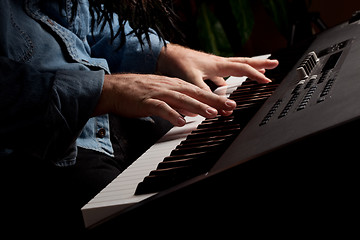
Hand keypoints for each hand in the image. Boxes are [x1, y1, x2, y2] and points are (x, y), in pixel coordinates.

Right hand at [93, 74, 236, 125]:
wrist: (114, 88)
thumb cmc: (138, 93)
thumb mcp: (162, 95)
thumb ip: (178, 102)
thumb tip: (193, 112)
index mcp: (173, 85)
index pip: (198, 91)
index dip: (214, 97)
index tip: (228, 104)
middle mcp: (168, 87)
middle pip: (194, 93)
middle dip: (213, 100)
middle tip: (229, 106)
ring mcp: (157, 93)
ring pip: (181, 99)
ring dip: (197, 106)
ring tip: (211, 113)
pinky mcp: (146, 101)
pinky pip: (161, 108)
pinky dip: (172, 114)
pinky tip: (181, 120)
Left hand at [157, 44, 278, 90]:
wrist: (165, 55)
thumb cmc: (178, 64)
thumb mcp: (192, 80)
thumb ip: (205, 94)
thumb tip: (217, 107)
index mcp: (218, 65)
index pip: (243, 69)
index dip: (256, 75)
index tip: (268, 80)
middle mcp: (218, 63)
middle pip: (244, 62)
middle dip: (260, 63)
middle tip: (274, 63)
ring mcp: (213, 65)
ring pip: (235, 66)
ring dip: (248, 68)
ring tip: (258, 70)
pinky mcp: (206, 68)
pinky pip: (222, 73)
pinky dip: (228, 78)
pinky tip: (226, 85)